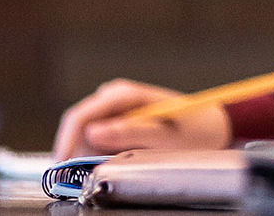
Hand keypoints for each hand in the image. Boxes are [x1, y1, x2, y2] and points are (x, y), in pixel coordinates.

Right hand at [52, 78, 233, 157]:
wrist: (210, 127)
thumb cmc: (193, 130)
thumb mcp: (165, 137)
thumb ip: (129, 133)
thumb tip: (93, 133)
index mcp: (124, 95)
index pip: (81, 116)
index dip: (67, 143)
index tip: (63, 167)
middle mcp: (114, 97)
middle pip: (77, 125)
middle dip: (72, 151)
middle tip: (74, 178)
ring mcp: (114, 108)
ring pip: (83, 133)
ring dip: (83, 154)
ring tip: (93, 173)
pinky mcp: (116, 121)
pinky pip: (95, 138)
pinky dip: (94, 153)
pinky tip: (103, 165)